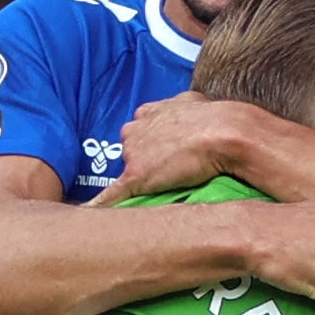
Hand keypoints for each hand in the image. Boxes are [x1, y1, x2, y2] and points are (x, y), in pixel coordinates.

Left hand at [89, 93, 235, 205]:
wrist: (222, 133)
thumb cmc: (213, 117)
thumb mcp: (192, 100)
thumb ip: (179, 106)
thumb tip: (186, 107)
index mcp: (146, 113)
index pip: (139, 131)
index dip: (151, 144)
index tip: (163, 151)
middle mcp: (133, 131)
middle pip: (129, 151)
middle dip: (142, 160)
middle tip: (167, 169)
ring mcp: (132, 155)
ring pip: (127, 171)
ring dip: (138, 179)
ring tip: (161, 187)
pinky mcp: (135, 178)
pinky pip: (112, 194)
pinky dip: (102, 204)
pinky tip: (92, 214)